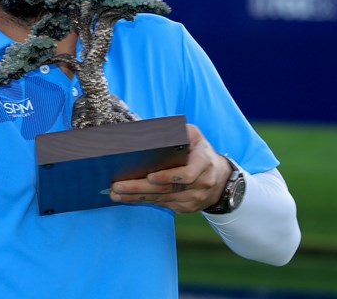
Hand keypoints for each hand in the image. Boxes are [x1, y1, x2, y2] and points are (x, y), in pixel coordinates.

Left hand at [109, 123, 231, 213]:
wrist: (220, 179)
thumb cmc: (200, 152)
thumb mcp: (195, 136)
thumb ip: (179, 132)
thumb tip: (152, 129)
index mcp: (204, 163)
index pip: (187, 174)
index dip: (168, 176)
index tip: (150, 176)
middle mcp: (201, 184)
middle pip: (167, 189)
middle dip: (140, 188)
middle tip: (118, 186)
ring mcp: (193, 199)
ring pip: (162, 199)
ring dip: (136, 197)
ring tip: (116, 193)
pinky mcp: (185, 208)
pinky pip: (162, 204)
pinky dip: (144, 201)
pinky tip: (127, 198)